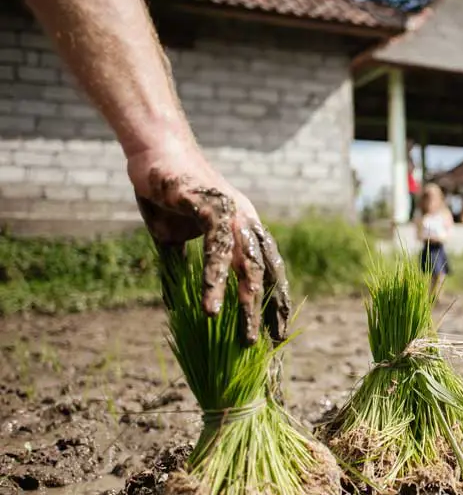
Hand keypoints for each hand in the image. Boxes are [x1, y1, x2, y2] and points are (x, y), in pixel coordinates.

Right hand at [127, 135, 289, 345]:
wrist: (153, 150)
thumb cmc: (167, 194)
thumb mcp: (174, 240)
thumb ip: (183, 270)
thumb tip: (178, 307)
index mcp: (244, 229)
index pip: (268, 270)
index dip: (275, 301)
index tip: (277, 334)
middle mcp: (246, 222)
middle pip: (266, 272)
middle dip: (270, 309)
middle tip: (271, 344)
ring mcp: (232, 212)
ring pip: (247, 265)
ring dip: (246, 303)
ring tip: (245, 337)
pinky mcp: (211, 205)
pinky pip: (218, 248)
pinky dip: (216, 278)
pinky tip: (211, 306)